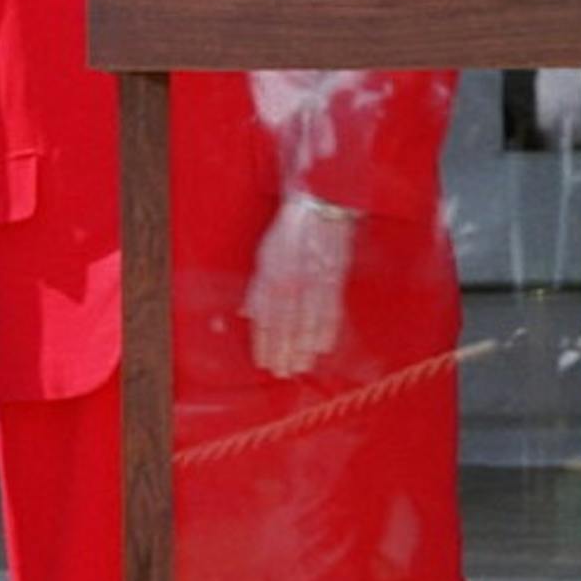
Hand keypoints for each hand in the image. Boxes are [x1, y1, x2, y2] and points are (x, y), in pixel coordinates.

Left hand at [241, 193, 353, 378]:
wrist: (319, 207)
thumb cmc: (289, 232)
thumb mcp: (264, 256)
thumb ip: (257, 288)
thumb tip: (246, 314)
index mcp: (272, 278)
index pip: (266, 319)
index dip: (264, 343)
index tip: (264, 362)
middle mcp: (292, 284)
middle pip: (286, 327)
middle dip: (284, 352)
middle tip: (283, 373)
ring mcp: (315, 283)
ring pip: (308, 323)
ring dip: (304, 348)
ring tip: (301, 367)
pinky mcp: (335, 279)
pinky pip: (331, 311)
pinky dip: (327, 331)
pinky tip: (323, 347)